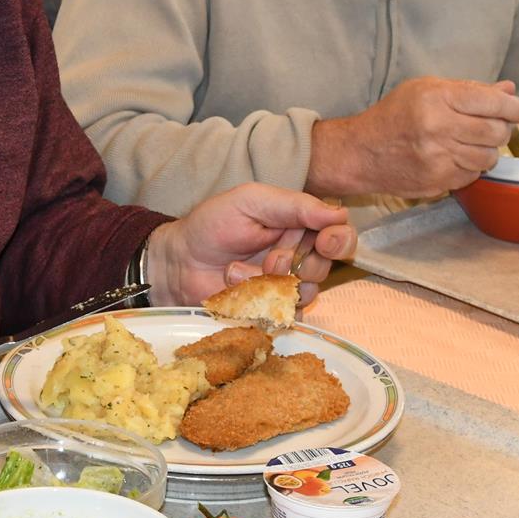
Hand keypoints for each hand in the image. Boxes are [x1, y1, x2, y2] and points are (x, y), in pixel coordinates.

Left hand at [145, 184, 353, 306]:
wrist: (178, 261)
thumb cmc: (212, 224)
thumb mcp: (252, 201)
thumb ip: (294, 205)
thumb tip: (339, 214)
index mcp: (299, 225)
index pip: (339, 235)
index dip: (340, 241)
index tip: (325, 242)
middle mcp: (298, 256)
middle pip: (326, 267)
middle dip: (299, 263)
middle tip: (271, 260)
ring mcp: (284, 287)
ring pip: (307, 293)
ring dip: (271, 283)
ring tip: (236, 272)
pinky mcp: (270, 311)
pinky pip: (285, 316)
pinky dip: (260, 304)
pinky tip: (236, 291)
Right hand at [307, 77, 518, 199]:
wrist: (361, 152)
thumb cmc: (394, 115)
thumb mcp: (427, 90)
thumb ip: (469, 90)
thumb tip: (508, 89)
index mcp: (436, 98)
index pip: (492, 101)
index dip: (514, 107)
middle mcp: (438, 128)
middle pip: (496, 131)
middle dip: (502, 128)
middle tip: (495, 126)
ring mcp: (438, 158)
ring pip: (489, 157)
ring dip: (487, 150)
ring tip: (472, 142)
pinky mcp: (438, 181)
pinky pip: (473, 175)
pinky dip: (471, 166)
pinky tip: (456, 157)